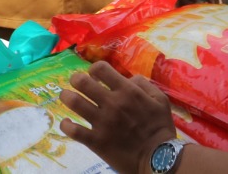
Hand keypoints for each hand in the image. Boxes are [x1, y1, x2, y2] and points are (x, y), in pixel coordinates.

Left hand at [58, 61, 175, 172]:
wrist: (160, 159)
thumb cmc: (161, 128)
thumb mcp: (160, 100)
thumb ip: (143, 84)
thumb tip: (125, 79)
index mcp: (127, 91)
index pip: (100, 68)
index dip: (94, 70)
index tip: (94, 77)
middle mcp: (112, 104)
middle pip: (81, 81)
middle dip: (75, 79)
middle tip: (76, 84)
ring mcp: (102, 122)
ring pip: (73, 102)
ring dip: (66, 97)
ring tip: (66, 97)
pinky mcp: (95, 141)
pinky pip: (72, 129)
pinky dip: (65, 124)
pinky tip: (66, 122)